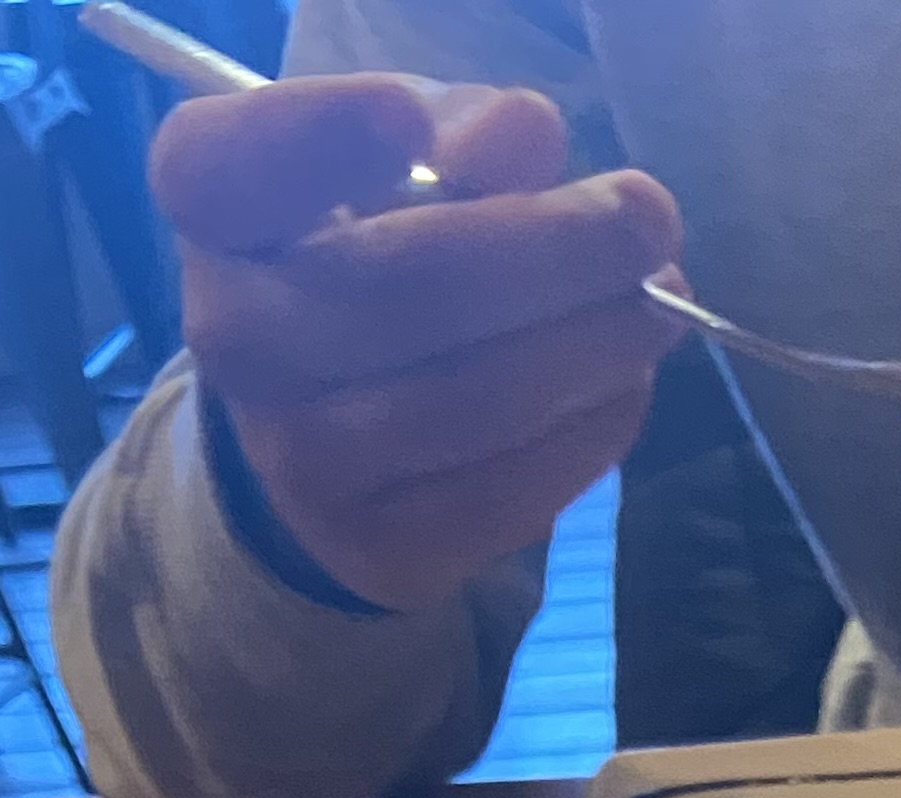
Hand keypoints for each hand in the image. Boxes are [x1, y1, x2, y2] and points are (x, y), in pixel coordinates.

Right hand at [151, 77, 680, 612]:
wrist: (326, 446)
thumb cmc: (369, 263)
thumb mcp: (398, 172)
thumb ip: (459, 134)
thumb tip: (525, 134)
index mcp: (215, 214)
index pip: (224, 165)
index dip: (319, 135)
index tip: (412, 121)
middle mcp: (234, 340)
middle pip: (405, 287)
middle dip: (554, 249)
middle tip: (649, 220)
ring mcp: (301, 461)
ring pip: (476, 398)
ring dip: (596, 346)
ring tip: (661, 306)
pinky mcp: (382, 549)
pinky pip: (509, 489)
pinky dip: (589, 430)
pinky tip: (628, 383)